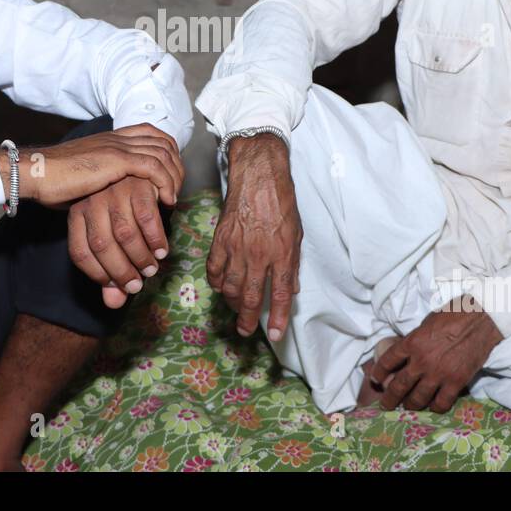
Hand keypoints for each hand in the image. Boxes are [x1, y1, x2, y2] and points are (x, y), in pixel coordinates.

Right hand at [0, 123, 184, 208]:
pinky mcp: (117, 160)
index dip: (168, 152)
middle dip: (177, 167)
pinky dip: (165, 183)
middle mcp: (119, 137)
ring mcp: (119, 146)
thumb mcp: (86, 175)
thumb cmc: (54, 179)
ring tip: (173, 199)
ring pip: (163, 154)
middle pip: (164, 143)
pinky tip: (165, 200)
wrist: (38, 172)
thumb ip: (104, 179)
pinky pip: (154, 167)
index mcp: (112, 137)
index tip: (171, 177)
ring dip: (174, 178)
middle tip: (177, 191)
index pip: (153, 134)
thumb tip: (112, 198)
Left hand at [68, 175, 170, 309]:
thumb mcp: (111, 235)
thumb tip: (114, 304)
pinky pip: (147, 218)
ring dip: (141, 256)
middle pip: (102, 246)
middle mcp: (91, 201)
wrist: (139, 166)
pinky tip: (162, 249)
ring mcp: (114, 190)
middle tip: (138, 284)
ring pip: (125, 234)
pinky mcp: (138, 183)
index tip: (118, 286)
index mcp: (77, 213)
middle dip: (122, 271)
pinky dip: (156, 238)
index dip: (98, 275)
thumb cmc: (123, 207)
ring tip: (152, 267)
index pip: (80, 252)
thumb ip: (110, 270)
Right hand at [206, 133, 301, 340]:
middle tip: (245, 331)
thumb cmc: (281, 202)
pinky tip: (220, 286)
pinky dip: (216, 282)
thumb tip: (290, 288)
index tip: (275, 334)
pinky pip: (214, 269)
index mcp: (281, 254)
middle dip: (247, 319)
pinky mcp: (220, 240)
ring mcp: (237, 248)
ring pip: (230, 286)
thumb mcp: (296, 234)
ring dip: (232, 303)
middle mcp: (258, 255)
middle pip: (250, 296)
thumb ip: (292, 263)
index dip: (277, 317)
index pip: (279, 294)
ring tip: (235, 309)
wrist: (259, 175)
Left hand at [367, 295, 502, 412]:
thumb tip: (409, 351)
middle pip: (399, 385)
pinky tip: (433, 406)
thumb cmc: (453, 315)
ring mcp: (439, 374)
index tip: (376, 379)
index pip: (387, 361)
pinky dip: (435, 407)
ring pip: (418, 398)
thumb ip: (416, 339)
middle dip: (390, 398)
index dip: (379, 373)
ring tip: (408, 407)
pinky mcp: (456, 382)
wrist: (480, 319)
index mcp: (412, 343)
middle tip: (386, 404)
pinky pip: (442, 402)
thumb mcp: (426, 323)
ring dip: (411, 405)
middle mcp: (421, 361)